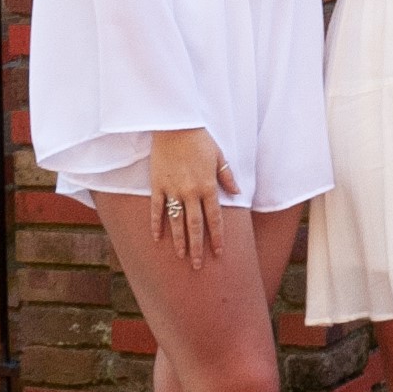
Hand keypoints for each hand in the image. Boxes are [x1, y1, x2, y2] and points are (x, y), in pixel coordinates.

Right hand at [149, 127, 237, 267]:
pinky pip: (156, 209)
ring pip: (176, 222)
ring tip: (181, 257)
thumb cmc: (200, 140)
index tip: (218, 253)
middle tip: (199, 265)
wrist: (175, 125)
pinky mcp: (157, 185)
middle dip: (198, 247)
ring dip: (179, 241)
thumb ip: (226, 177)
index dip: (217, 237)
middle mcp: (191, 192)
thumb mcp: (219, 156)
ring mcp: (172, 190)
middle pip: (195, 226)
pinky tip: (157, 238)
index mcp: (208, 186)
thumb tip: (237, 192)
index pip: (214, 218)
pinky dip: (156, 224)